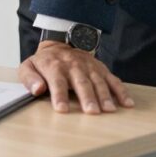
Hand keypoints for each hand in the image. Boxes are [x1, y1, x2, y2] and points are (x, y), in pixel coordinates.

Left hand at [18, 41, 134, 113]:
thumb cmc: (44, 62)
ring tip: (108, 110)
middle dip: (87, 97)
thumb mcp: (28, 67)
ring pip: (98, 82)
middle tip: (91, 112)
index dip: (59, 95)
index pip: (57, 82)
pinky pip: (113, 80)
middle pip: (81, 83)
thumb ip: (30, 79)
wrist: (60, 44)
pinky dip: (121, 91)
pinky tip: (127, 103)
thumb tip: (37, 89)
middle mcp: (73, 66)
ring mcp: (89, 67)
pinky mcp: (101, 69)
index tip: (62, 109)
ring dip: (104, 96)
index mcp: (54, 66)